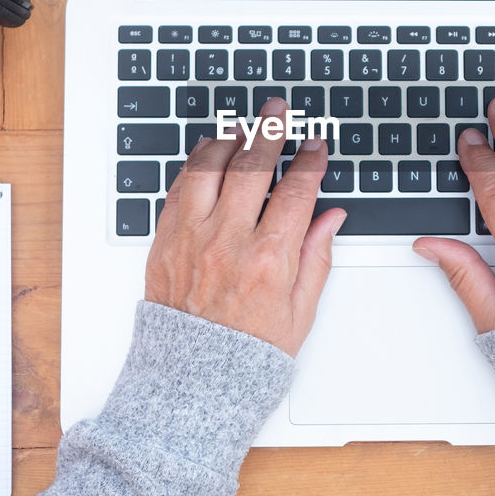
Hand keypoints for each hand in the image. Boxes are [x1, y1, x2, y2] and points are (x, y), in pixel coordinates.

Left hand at [145, 98, 346, 354]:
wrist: (193, 382)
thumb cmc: (248, 354)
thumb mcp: (301, 312)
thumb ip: (317, 257)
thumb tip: (331, 216)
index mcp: (268, 261)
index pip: (295, 192)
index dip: (308, 162)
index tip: (315, 147)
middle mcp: (227, 244)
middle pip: (251, 168)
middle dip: (269, 132)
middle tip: (278, 113)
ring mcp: (191, 240)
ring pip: (208, 169)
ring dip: (228, 141)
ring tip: (243, 127)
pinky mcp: (164, 243)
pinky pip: (178, 190)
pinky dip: (195, 166)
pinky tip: (209, 153)